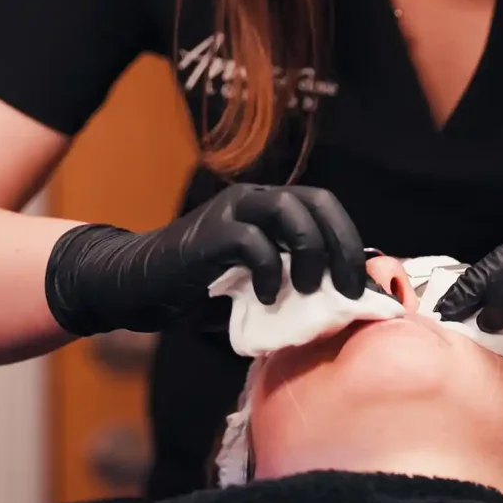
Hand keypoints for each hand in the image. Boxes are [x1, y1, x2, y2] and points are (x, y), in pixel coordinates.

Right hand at [43, 184, 369, 337]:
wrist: (141, 287)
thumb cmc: (203, 291)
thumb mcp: (258, 285)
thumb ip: (293, 282)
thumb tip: (345, 304)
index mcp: (269, 206)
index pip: (324, 205)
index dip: (349, 238)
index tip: (361, 284)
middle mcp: (253, 199)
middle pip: (315, 201)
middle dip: (341, 244)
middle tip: (348, 289)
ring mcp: (230, 211)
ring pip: (287, 209)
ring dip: (309, 250)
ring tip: (308, 288)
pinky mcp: (209, 234)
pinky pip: (251, 241)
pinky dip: (267, 270)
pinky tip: (266, 297)